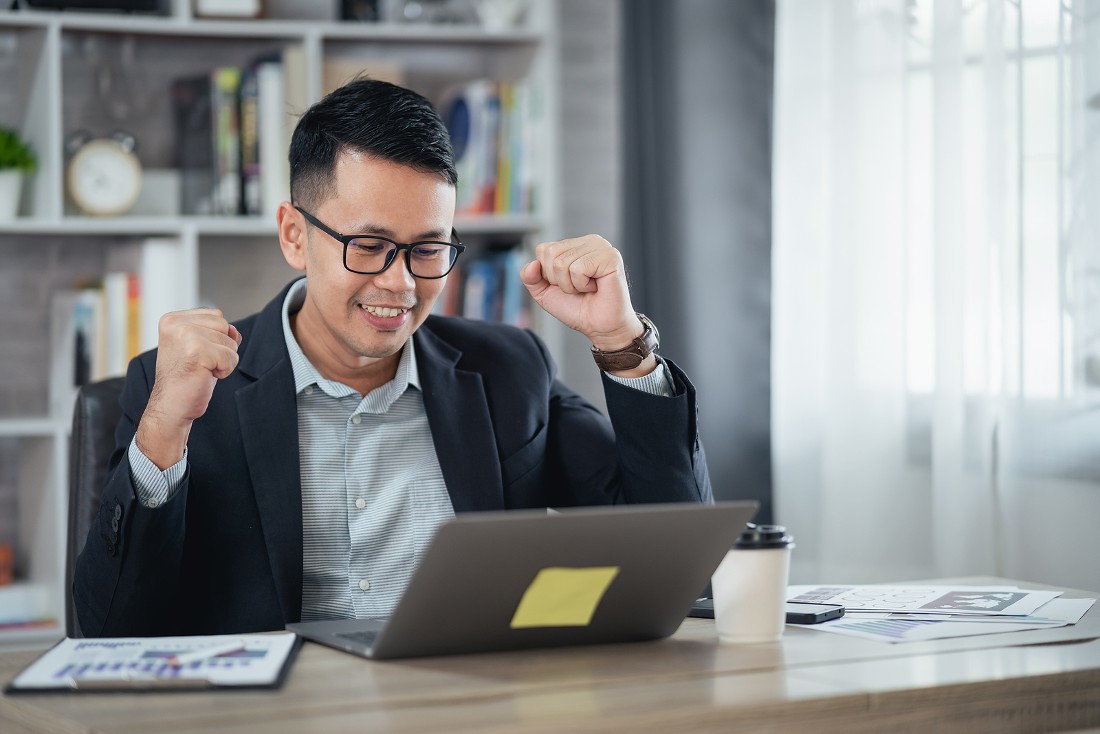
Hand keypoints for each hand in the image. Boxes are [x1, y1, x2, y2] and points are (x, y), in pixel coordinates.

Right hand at [136, 308, 241, 469]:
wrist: (170, 408)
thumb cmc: (186, 379)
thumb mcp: (201, 349)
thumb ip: (217, 333)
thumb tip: (235, 331)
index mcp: (172, 320)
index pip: (216, 316)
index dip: (215, 338)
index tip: (195, 355)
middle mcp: (176, 324)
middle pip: (225, 325)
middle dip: (221, 348)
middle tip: (199, 364)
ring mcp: (185, 336)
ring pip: (230, 341)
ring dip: (223, 360)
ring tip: (201, 370)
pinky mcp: (197, 351)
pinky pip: (231, 357)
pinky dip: (225, 371)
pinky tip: (205, 376)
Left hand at [520, 235, 643, 351]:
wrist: (599, 327)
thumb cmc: (577, 308)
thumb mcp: (544, 292)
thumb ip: (530, 277)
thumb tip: (532, 264)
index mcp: (575, 244)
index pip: (543, 249)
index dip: (547, 274)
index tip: (566, 284)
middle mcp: (590, 241)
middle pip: (551, 254)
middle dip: (558, 280)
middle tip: (577, 289)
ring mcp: (601, 247)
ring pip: (562, 263)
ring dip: (570, 285)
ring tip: (587, 289)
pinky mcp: (610, 257)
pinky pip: (578, 269)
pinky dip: (581, 285)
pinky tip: (595, 287)